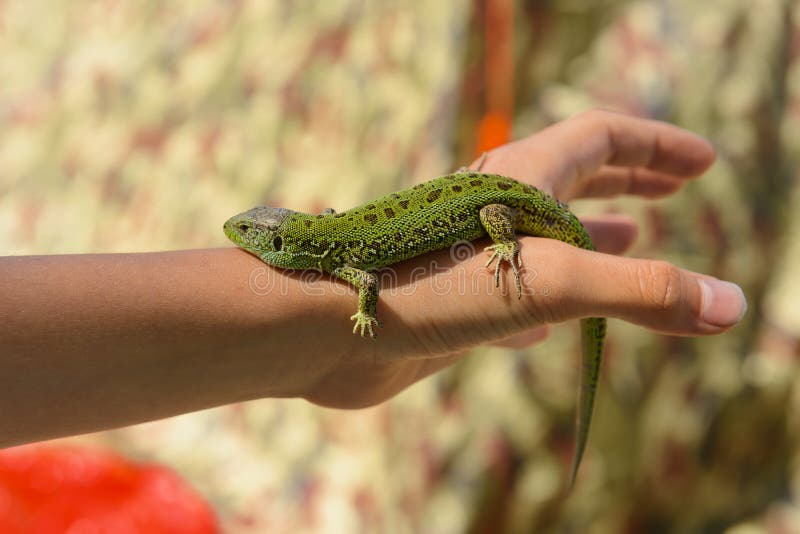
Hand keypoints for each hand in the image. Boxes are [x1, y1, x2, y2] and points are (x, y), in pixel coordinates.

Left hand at [304, 110, 745, 407]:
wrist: (323, 329)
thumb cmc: (425, 287)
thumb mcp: (550, 282)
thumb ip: (642, 292)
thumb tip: (733, 305)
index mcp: (521, 180)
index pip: (603, 138)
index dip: (658, 144)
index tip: (703, 163)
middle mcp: (495, 210)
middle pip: (575, 175)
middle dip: (632, 176)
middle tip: (678, 185)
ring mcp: (471, 255)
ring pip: (546, 235)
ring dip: (594, 233)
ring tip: (635, 240)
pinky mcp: (450, 302)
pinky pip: (513, 290)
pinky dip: (549, 296)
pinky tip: (557, 320)